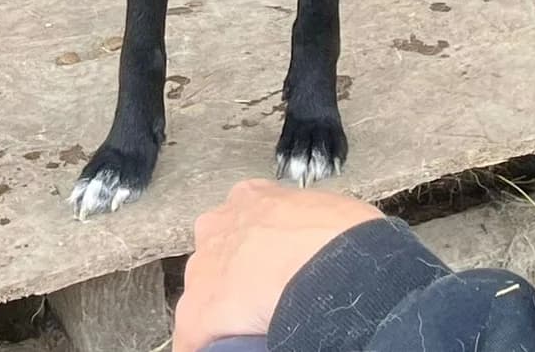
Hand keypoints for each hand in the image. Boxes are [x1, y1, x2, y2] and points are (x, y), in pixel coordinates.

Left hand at [173, 180, 381, 351]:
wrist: (331, 265)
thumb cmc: (341, 236)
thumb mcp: (326, 210)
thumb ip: (307, 222)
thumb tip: (320, 243)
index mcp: (252, 197)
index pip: (242, 222)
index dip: (256, 247)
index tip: (269, 263)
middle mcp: (220, 225)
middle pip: (216, 256)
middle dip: (234, 277)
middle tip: (263, 296)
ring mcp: (204, 267)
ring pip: (202, 295)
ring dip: (221, 311)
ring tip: (250, 324)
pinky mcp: (198, 312)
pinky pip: (192, 336)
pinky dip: (205, 344)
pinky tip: (221, 349)